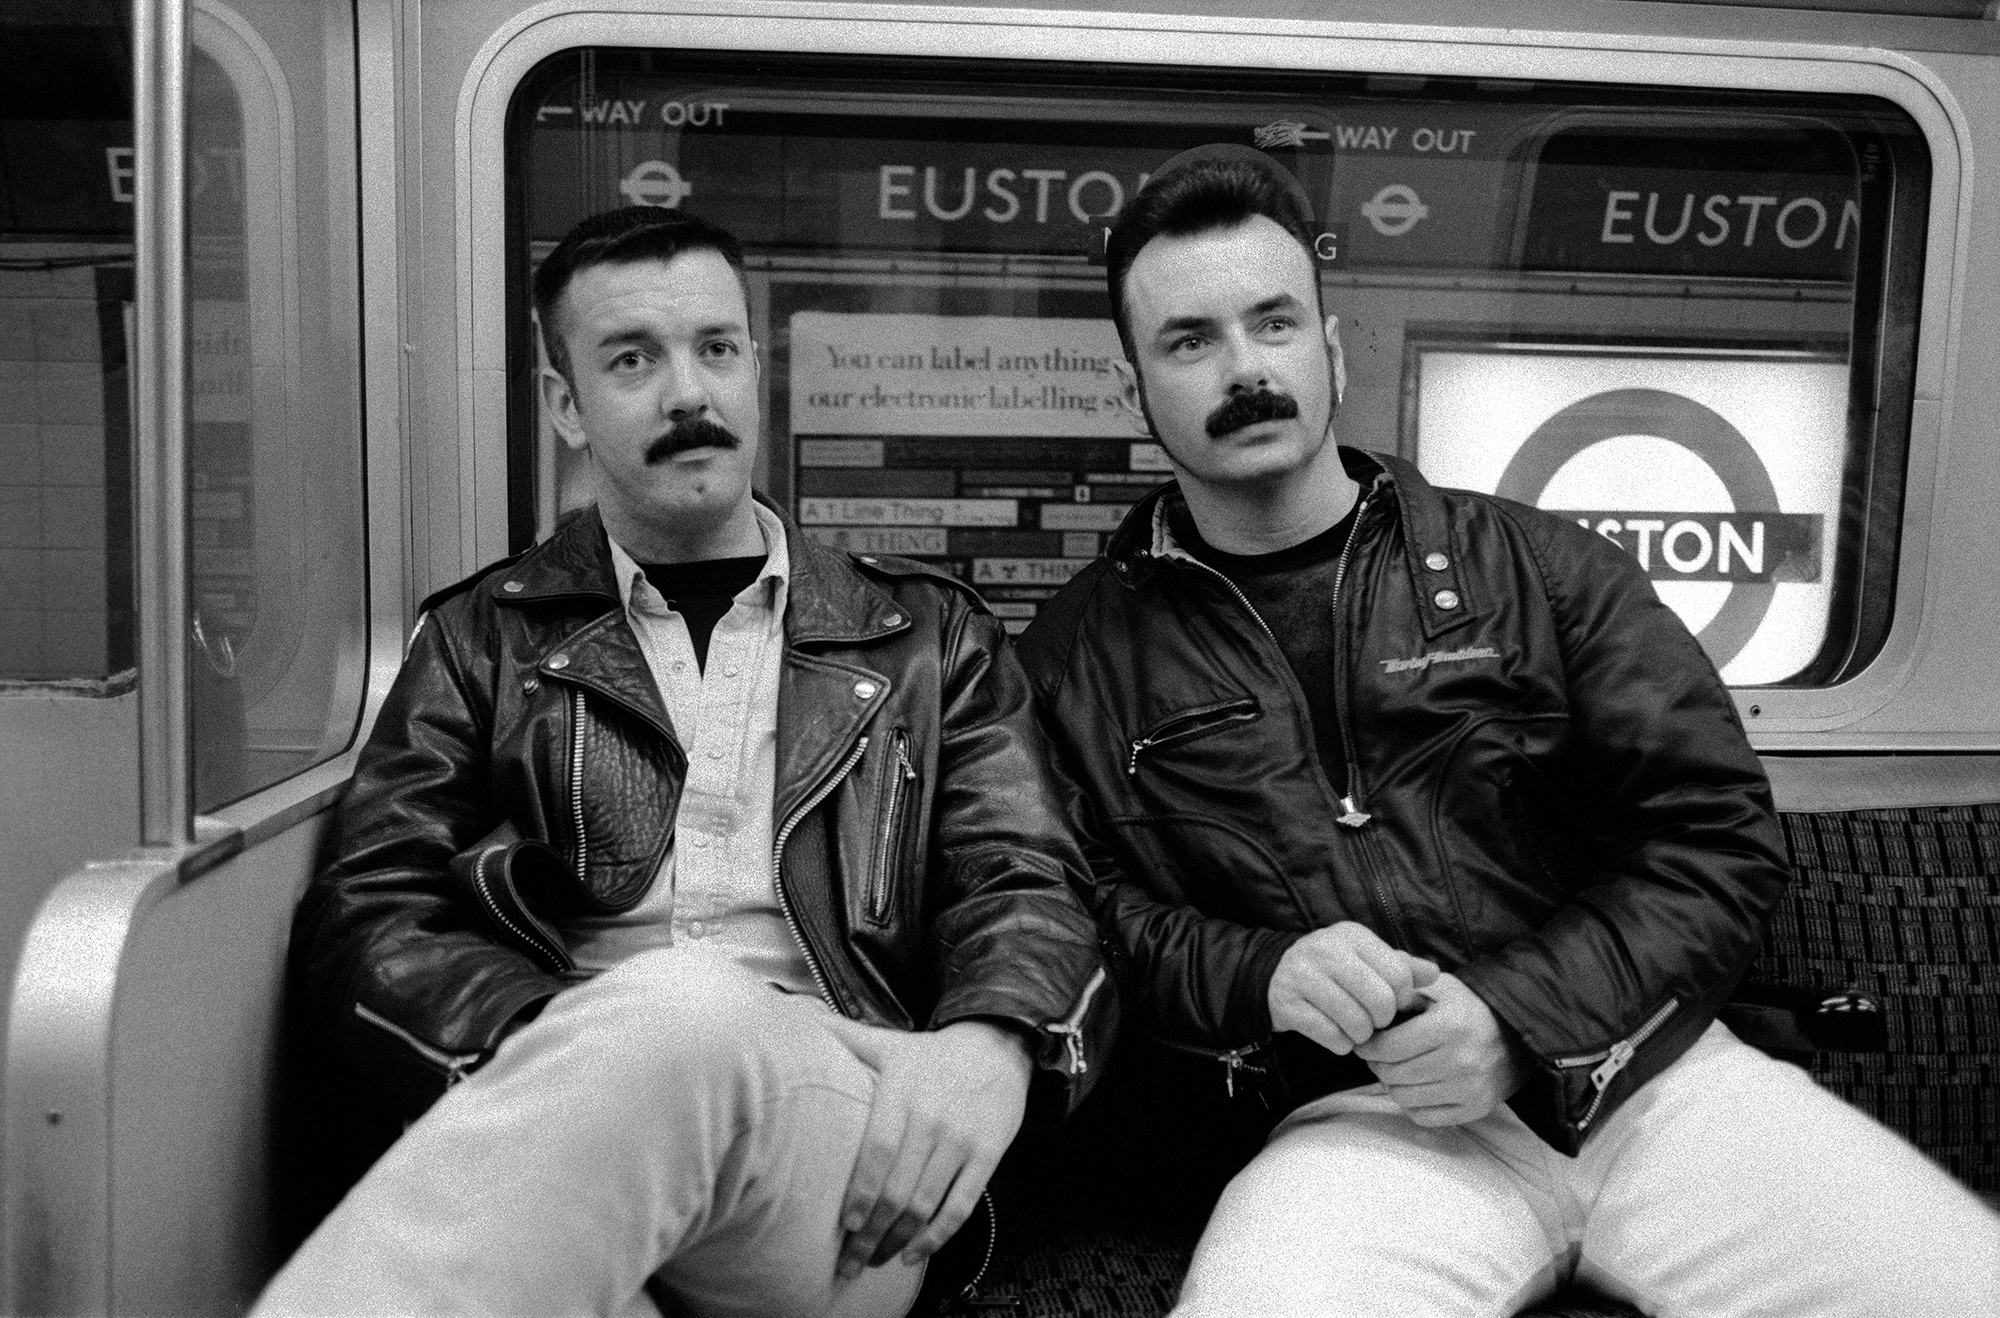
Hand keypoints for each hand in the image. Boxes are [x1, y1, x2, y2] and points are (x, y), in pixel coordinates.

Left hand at [826, 1017, 1031, 1278]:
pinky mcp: (987, 1156)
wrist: (998, 1047)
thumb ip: (841, 1035)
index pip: (880, 1148)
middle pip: (900, 1187)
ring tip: (874, 1261)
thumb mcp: (888, 1042)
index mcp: (903, 1092)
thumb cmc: (930, 1055)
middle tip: (848, 1262)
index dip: (862, 1189)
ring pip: (927, 1202)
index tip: (845, 1224)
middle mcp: (933, 1118)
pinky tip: (915, 1254)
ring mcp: (962, 1140)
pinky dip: (938, 1236)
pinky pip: (962, 1205)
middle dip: (872, 1231)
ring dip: (899, 1240)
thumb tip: (794, 1013)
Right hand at [1268, 921, 1439, 1054]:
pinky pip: (1330, 1036)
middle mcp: (1324, 949)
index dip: (1402, 998)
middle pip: (1380, 1000)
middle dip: (1383, 1019)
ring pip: (1355, 1021)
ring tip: (1356, 1029)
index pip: (1398, 974)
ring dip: (1361, 1035)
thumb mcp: (1367, 959)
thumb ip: (1402, 966)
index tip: (1393, 1003)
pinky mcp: (1286, 1003)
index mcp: (1351, 935)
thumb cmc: (1334, 970)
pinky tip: (1337, 1036)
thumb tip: (1435, 973)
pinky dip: (1341, 1044)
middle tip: (1375, 1021)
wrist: (1276, 977)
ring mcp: (1301, 975)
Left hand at [1353, 972, 1526, 1125]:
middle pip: (1393, 1074)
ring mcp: (1470, 1088)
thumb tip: (1374, 989)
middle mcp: (1461, 1060)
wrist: (1517, 1035)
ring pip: (1404, 1098)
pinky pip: (1424, 1116)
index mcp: (1449, 1026)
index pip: (1388, 1048)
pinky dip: (1411, 1104)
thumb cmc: (1470, 1007)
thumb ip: (1407, 983)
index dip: (1369, 1046)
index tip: (1365, 1042)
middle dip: (1378, 1065)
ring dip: (1392, 1085)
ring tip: (1396, 1070)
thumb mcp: (1441, 985)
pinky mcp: (1475, 1108)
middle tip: (1379, 1056)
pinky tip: (1416, 1087)